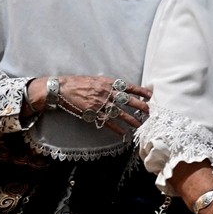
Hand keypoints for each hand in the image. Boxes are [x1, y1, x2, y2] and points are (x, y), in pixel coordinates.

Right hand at [27, 75, 150, 135]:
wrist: (62, 89)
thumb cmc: (78, 83)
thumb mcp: (95, 79)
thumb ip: (108, 84)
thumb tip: (120, 87)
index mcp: (108, 83)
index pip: (129, 86)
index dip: (140, 91)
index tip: (150, 95)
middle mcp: (106, 93)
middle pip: (127, 100)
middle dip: (140, 106)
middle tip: (150, 111)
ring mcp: (100, 104)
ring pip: (120, 113)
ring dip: (131, 120)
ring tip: (140, 125)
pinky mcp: (93, 114)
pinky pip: (107, 122)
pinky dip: (116, 129)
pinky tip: (123, 134)